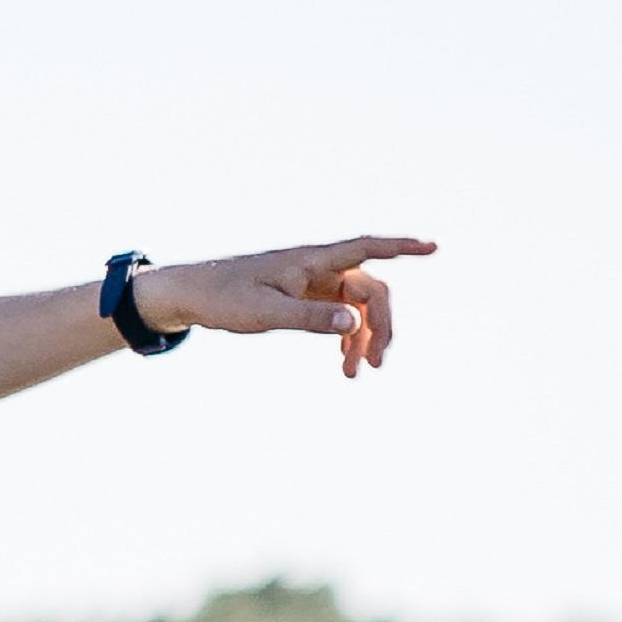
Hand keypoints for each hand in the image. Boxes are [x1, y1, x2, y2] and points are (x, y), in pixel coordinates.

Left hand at [139, 235, 432, 376]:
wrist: (188, 296)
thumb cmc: (223, 298)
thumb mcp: (265, 313)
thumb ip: (309, 318)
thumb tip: (353, 323)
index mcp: (311, 261)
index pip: (365, 248)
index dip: (401, 248)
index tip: (433, 248)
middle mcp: (317, 268)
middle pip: (369, 289)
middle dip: (380, 324)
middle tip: (377, 362)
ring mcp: (311, 282)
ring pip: (354, 306)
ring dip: (361, 336)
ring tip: (354, 373)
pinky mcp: (301, 297)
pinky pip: (336, 314)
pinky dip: (343, 335)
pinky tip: (343, 360)